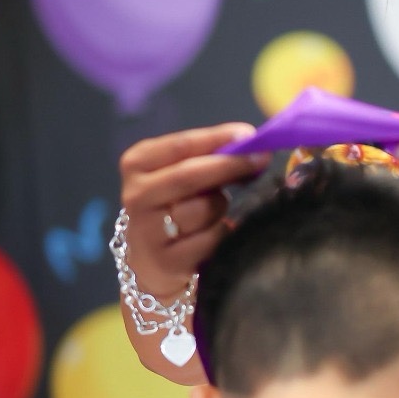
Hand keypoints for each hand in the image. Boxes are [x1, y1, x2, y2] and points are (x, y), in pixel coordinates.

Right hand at [118, 123, 268, 295]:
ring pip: (203, 208)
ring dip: (221, 207)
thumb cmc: (175, 206)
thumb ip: (209, 156)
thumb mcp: (182, 174)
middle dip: (229, 165)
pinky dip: (222, 233)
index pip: (180, 145)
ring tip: (216, 211)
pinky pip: (211, 239)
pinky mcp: (168, 262)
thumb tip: (250, 142)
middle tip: (261, 158)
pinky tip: (215, 234)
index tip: (249, 135)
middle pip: (189, 175)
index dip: (217, 138)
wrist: (153, 261)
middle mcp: (137, 196)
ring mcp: (148, 231)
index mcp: (137, 164)